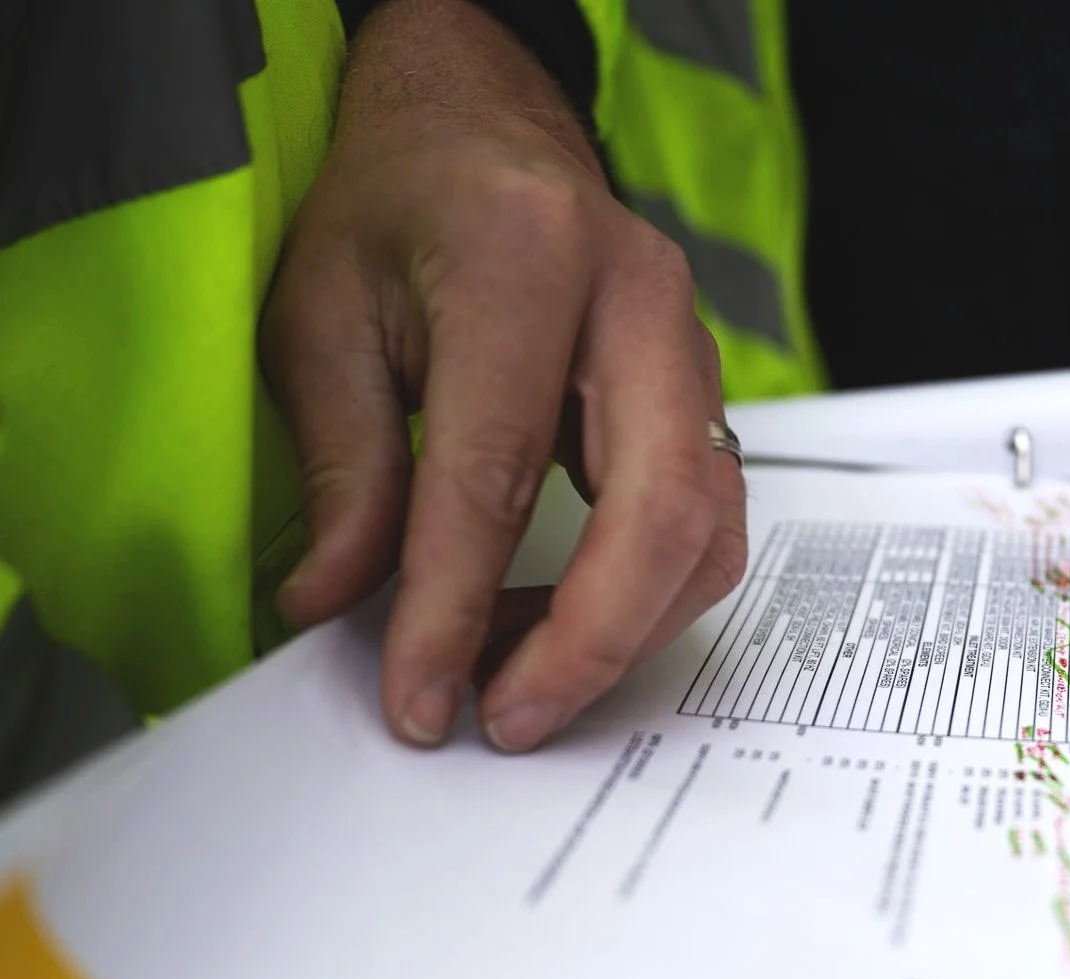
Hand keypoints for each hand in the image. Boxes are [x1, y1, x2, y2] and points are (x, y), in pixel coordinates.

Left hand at [261, 0, 743, 751]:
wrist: (484, 131)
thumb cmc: (401, 208)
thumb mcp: (324, 316)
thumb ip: (344, 463)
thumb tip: (336, 600)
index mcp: (528, 257)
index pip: (498, 467)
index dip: (453, 602)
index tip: (420, 697)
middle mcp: (640, 300)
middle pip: (658, 507)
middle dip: (590, 639)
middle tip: (510, 717)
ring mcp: (694, 348)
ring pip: (707, 528)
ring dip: (622, 630)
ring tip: (515, 676)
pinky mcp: (708, 397)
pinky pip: (707, 522)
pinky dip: (645, 597)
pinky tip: (557, 621)